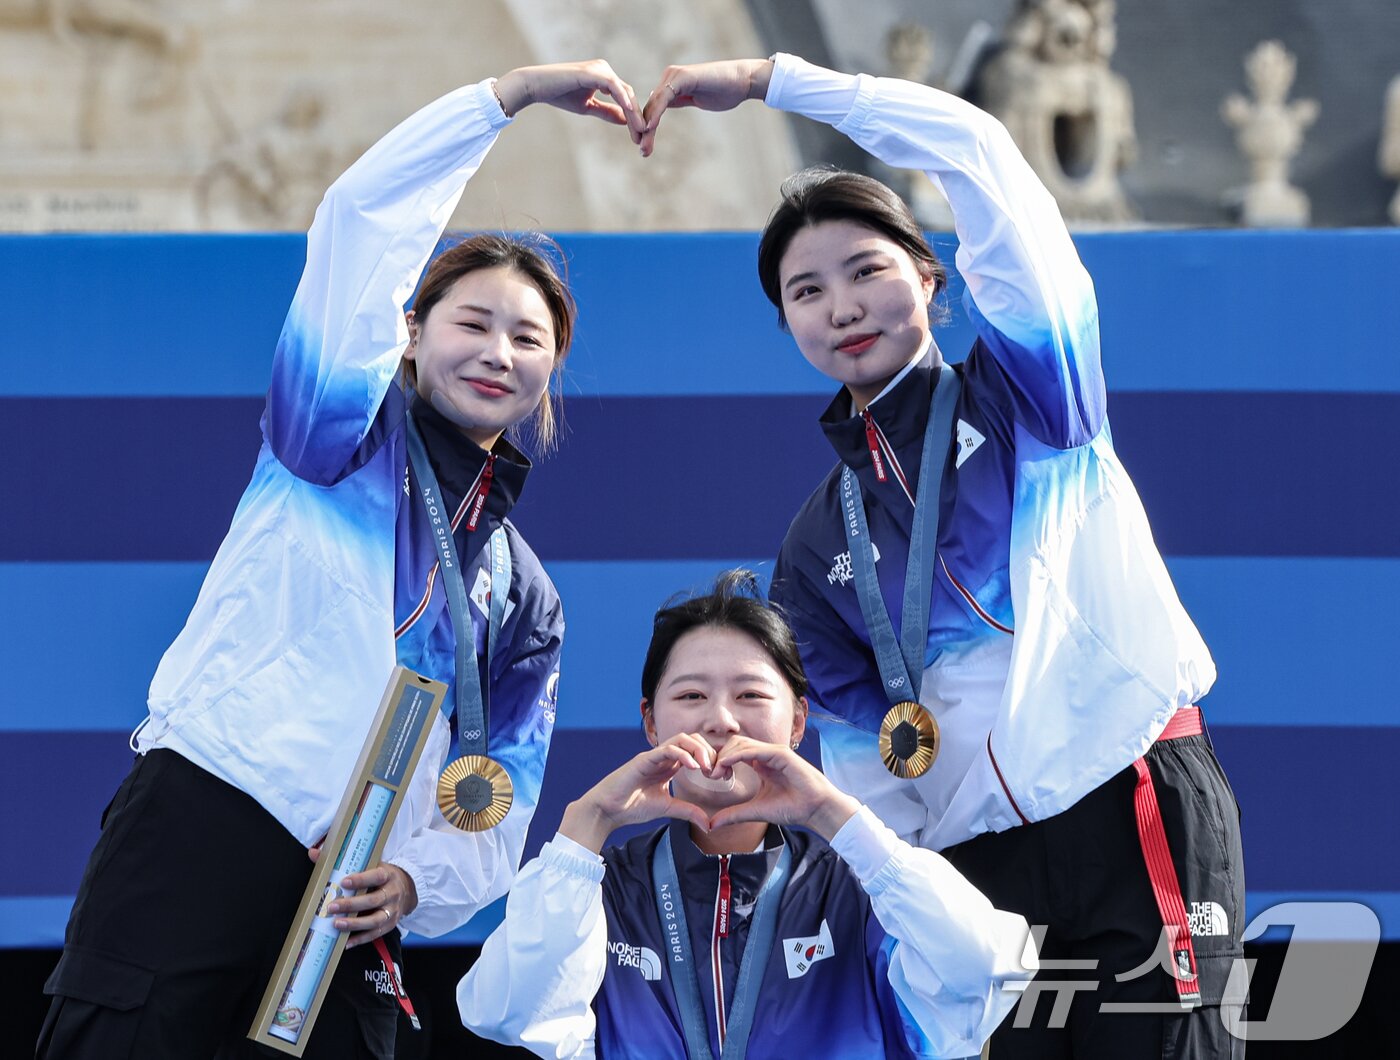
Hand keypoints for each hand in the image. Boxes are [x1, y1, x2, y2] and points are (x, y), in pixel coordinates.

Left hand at [309, 844, 418, 948]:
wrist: (407, 889)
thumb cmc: (382, 876)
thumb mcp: (370, 864)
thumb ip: (343, 861)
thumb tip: (314, 853)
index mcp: (388, 875)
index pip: (377, 876)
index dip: (361, 880)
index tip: (344, 882)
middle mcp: (392, 893)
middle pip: (373, 900)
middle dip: (351, 905)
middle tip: (332, 907)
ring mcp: (392, 911)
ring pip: (375, 920)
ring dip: (355, 924)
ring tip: (337, 924)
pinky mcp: (390, 925)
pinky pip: (375, 934)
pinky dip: (360, 939)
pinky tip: (346, 942)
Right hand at [494, 60, 644, 141]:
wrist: (537, 86)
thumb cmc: (559, 95)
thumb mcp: (588, 107)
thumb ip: (607, 112)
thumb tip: (625, 120)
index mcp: (604, 77)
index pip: (625, 97)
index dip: (633, 117)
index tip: (639, 136)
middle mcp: (604, 70)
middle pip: (628, 95)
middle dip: (637, 117)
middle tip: (643, 137)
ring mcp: (599, 69)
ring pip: (624, 92)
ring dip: (633, 112)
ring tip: (640, 130)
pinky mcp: (593, 72)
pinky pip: (613, 87)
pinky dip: (623, 99)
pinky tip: (630, 112)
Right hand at [559, 733, 715, 852]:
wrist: (608, 811)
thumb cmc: (633, 807)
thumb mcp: (668, 808)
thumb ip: (688, 811)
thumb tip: (709, 824)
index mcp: (669, 765)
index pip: (695, 750)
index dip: (711, 759)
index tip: (719, 776)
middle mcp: (663, 757)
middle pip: (692, 739)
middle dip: (709, 751)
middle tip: (715, 772)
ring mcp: (654, 756)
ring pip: (682, 738)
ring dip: (698, 749)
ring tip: (706, 768)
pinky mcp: (644, 760)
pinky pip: (667, 749)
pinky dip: (683, 754)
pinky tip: (693, 767)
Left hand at [639, 59, 773, 155]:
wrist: (743, 81)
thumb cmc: (725, 90)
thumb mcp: (697, 99)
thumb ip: (680, 100)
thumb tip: (665, 105)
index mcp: (672, 83)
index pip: (654, 108)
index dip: (648, 128)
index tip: (644, 147)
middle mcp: (670, 77)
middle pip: (651, 108)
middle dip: (644, 131)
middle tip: (642, 153)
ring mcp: (674, 76)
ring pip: (654, 104)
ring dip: (648, 127)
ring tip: (644, 147)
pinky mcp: (682, 77)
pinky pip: (664, 98)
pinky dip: (656, 113)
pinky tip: (650, 127)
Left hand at [706, 736, 859, 840]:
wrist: (815, 810)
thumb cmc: (791, 808)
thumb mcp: (755, 811)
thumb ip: (734, 814)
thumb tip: (711, 824)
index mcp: (760, 764)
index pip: (733, 752)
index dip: (720, 761)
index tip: (712, 777)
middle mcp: (766, 755)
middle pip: (734, 744)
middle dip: (719, 756)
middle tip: (712, 774)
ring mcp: (773, 752)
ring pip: (741, 743)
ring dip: (725, 755)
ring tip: (717, 772)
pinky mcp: (780, 754)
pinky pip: (754, 750)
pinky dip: (737, 755)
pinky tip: (726, 765)